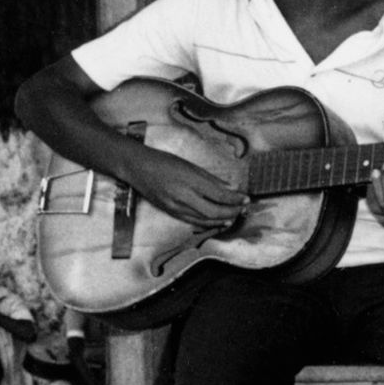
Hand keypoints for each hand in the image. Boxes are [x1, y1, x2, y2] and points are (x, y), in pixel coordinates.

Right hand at [129, 146, 247, 230]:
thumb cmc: (163, 161)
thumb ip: (210, 178)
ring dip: (222, 219)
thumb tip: (230, 187)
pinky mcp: (170, 212)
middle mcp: (183, 196)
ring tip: (235, 216)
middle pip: (214, 210)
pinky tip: (218, 221)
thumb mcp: (189, 165)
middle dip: (232, 211)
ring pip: (205, 219)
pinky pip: (193, 221)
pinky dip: (208, 223)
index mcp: (190, 180)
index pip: (219, 194)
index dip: (235, 199)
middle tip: (243, 208)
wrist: (137, 168)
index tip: (247, 198)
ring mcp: (176, 206)